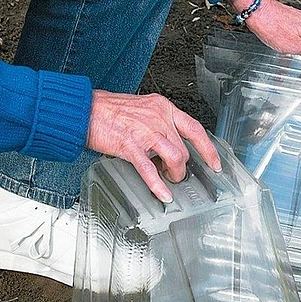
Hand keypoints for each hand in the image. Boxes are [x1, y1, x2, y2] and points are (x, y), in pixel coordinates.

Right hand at [86, 89, 219, 202]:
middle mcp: (158, 118)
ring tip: (168, 180)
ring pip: (175, 158)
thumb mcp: (142, 108)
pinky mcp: (130, 146)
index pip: (195, 128)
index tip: (215, 162)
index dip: (208, 149)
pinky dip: (158, 185)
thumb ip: (158, 123)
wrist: (85, 110)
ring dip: (174, 174)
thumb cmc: (109, 110)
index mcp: (162, 107)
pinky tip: (163, 194)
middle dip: (181, 167)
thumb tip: (169, 145)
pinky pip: (149, 169)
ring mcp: (145, 132)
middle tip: (173, 173)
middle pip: (184, 149)